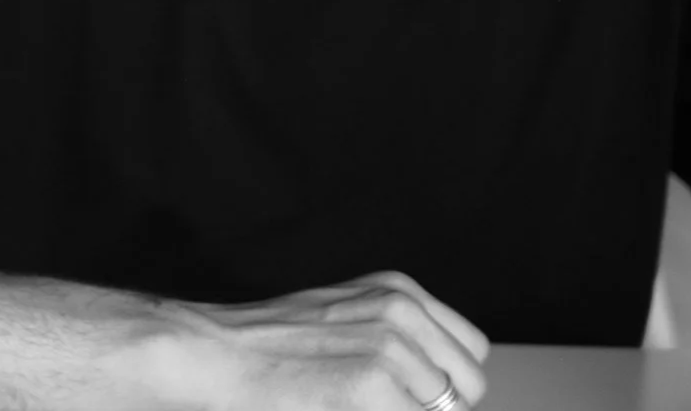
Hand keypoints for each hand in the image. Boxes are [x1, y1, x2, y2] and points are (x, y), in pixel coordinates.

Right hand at [168, 269, 490, 409]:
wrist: (218, 352)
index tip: (417, 400)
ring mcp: (388, 344)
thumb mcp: (347, 322)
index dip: (448, 388)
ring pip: (443, 408)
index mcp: (401, 291)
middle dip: (436, 409)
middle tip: (384, 405)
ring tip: (356, 406)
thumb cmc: (275, 346)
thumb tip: (446, 388)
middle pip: (469, 386)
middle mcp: (402, 308)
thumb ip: (401, 343)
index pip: (472, 351)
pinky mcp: (369, 382)